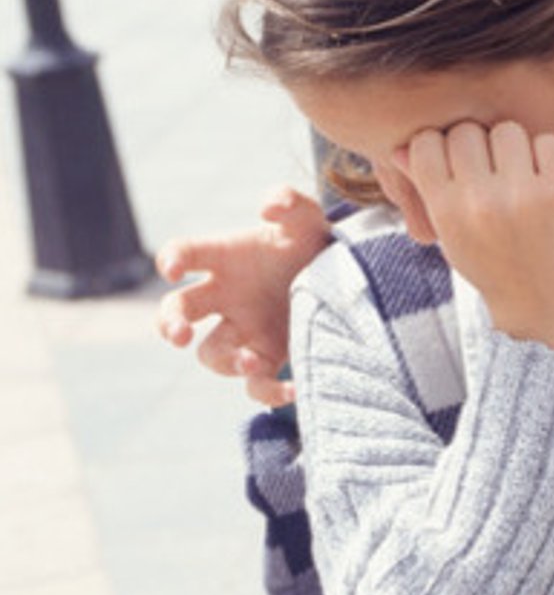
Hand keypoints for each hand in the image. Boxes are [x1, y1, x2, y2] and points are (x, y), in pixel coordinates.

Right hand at [155, 186, 329, 405]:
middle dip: (169, 324)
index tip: (172, 269)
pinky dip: (270, 392)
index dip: (172, 259)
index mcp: (225, 259)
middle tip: (180, 334)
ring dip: (226, 361)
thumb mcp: (308, 219)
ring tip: (252, 360)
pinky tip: (294, 391)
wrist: (344, 276)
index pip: (185, 254)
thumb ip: (290, 202)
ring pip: (212, 354)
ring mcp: (244, 331)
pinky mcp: (270, 357)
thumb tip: (269, 205)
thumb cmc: (311, 242)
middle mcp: (225, 298)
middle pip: (177, 312)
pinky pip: (257, 385)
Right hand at [396, 121, 553, 360]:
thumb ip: (425, 190)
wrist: (545, 314)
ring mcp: (522, 196)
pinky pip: (547, 142)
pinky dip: (547, 157)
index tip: (459, 167)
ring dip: (515, 148)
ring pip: (507, 130)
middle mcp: (480, 201)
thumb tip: (397, 147)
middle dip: (479, 146)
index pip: (427, 142)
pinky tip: (546, 183)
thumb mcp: (452, 237)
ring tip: (520, 178)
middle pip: (467, 131)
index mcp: (445, 211)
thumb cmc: (495, 269)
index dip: (443, 148)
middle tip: (493, 173)